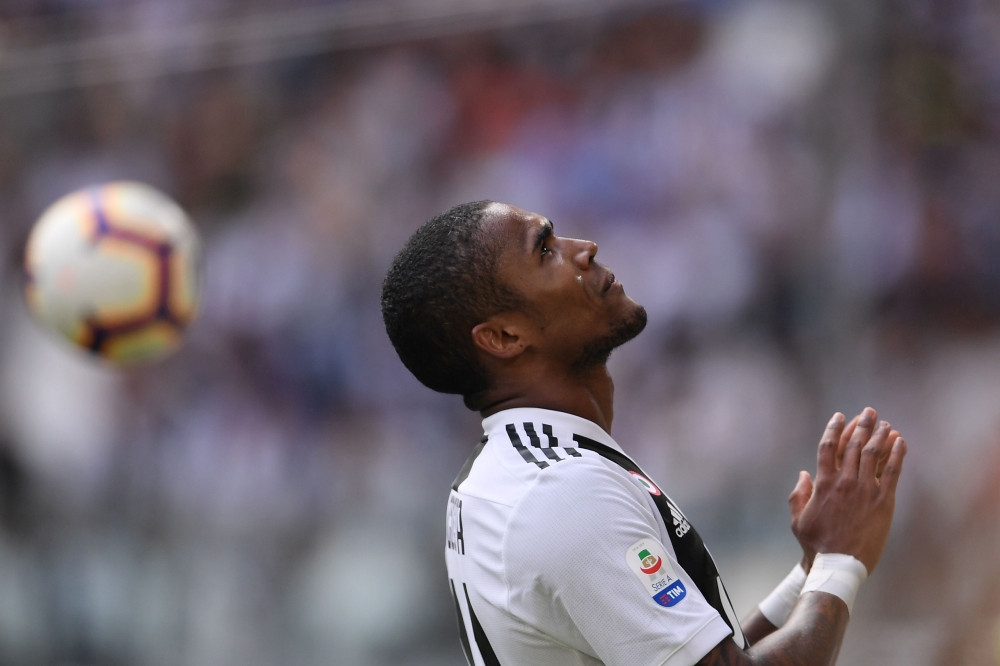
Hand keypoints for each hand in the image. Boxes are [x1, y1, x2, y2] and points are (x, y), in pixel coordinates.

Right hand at [787, 408, 906, 573]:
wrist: (839, 564)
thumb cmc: (816, 544)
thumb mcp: (798, 519)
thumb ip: (798, 494)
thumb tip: (803, 474)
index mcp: (823, 483)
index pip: (829, 447)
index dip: (834, 428)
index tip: (840, 416)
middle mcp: (844, 482)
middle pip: (854, 445)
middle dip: (862, 425)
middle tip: (869, 412)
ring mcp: (865, 490)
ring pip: (873, 454)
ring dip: (879, 435)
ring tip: (884, 423)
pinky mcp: (883, 501)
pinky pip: (892, 471)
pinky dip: (897, 454)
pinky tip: (900, 441)